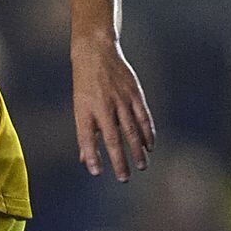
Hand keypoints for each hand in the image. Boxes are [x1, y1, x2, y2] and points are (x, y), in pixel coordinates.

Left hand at [71, 37, 155, 181]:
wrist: (96, 51)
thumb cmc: (86, 83)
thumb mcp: (80, 105)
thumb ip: (85, 133)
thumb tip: (86, 160)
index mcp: (84, 108)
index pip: (86, 136)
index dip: (91, 155)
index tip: (96, 172)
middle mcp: (102, 105)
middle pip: (112, 138)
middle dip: (118, 160)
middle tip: (124, 178)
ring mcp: (120, 99)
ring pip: (131, 131)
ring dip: (137, 151)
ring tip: (140, 166)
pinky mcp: (134, 93)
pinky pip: (143, 118)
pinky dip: (148, 134)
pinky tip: (150, 146)